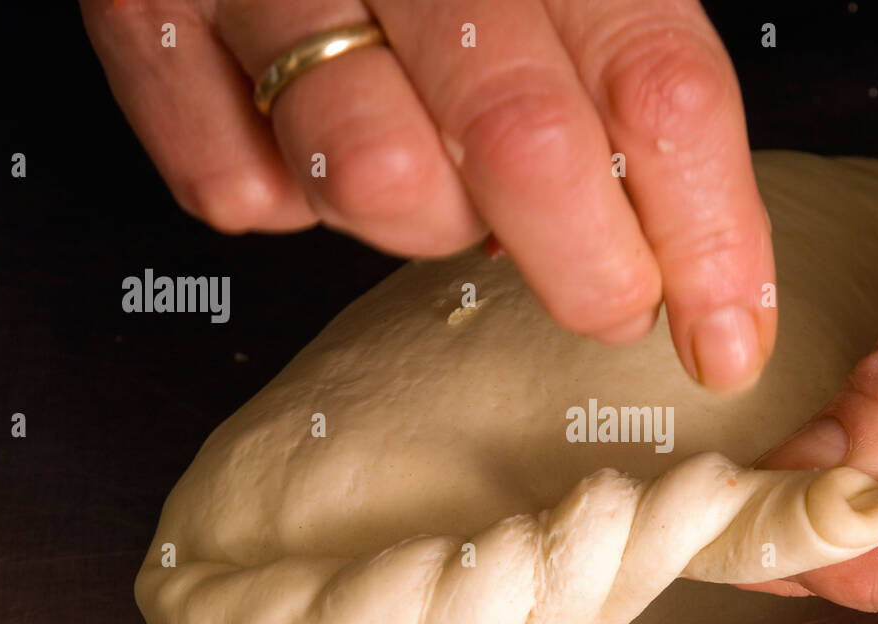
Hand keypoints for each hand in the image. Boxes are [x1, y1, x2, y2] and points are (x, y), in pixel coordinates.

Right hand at [80, 0, 773, 389]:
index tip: (729, 336)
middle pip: (526, 147)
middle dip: (584, 269)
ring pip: (379, 185)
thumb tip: (648, 235)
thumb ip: (611, 66)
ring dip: (425, 221)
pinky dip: (289, 197)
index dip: (708, 234)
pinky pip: (239, 191)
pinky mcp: (148, 16)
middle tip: (608, 304)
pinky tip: (311, 147)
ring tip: (431, 171)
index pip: (659, 89)